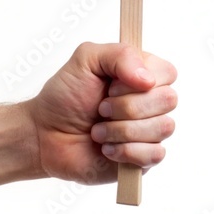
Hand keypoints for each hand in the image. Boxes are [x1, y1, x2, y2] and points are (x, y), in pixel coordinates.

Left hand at [24, 42, 177, 184]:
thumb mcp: (85, 59)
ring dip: (122, 130)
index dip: (142, 80)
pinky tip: (106, 149)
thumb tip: (148, 79)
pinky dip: (125, 151)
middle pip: (169, 100)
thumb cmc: (65, 96)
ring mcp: (149, 131)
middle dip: (127, 106)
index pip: (168, 73)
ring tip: (98, 131)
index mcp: (142, 75)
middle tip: (100, 108)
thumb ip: (119, 54)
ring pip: (163, 127)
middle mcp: (150, 102)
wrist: (45, 135)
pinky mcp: (144, 158)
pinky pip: (155, 154)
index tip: (111, 86)